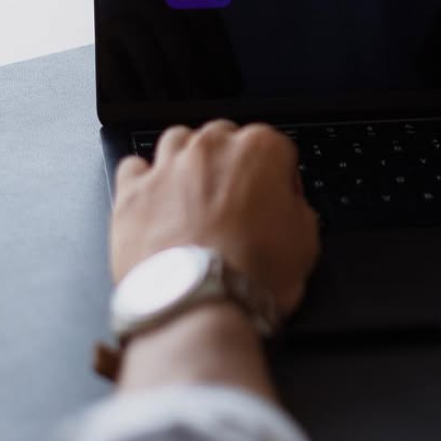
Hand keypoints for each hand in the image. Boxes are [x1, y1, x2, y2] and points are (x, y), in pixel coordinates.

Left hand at [113, 120, 319, 317]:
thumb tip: (290, 211)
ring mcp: (169, 166)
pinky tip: (154, 200)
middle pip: (224, 138)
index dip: (280, 178)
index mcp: (261, 150)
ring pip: (177, 140)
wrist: (199, 303)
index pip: (277, 148)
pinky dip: (144, 178)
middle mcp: (213, 147)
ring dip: (187, 159)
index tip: (278, 201)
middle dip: (231, 163)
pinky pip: (133, 166)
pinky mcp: (133, 191)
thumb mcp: (307, 242)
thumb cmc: (253, 273)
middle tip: (236, 200)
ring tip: (193, 193)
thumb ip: (299, 211)